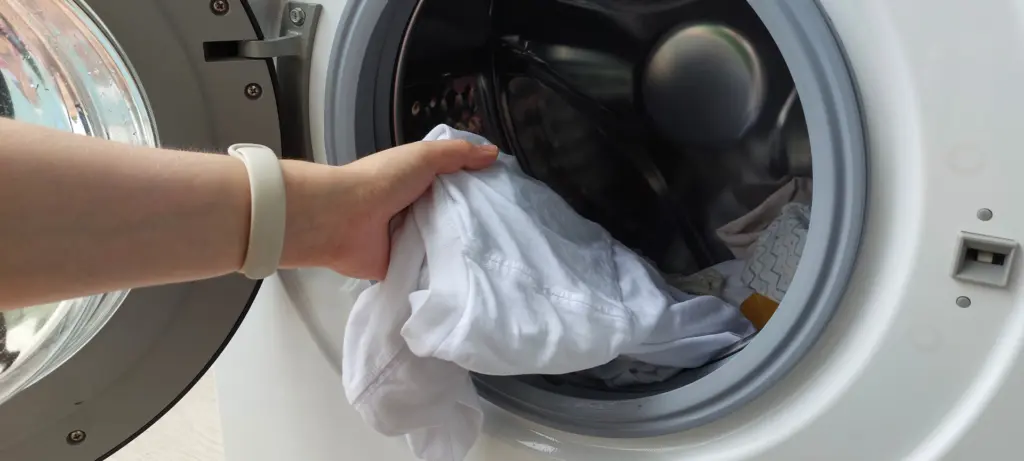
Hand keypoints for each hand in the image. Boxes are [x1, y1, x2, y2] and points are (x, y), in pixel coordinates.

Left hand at [281, 140, 498, 279]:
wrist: (342, 219)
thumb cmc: (381, 181)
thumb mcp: (423, 155)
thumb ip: (458, 154)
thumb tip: (493, 154)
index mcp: (415, 180)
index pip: (455, 184)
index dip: (478, 187)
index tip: (507, 195)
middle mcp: (413, 208)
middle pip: (452, 214)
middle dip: (475, 220)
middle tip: (509, 228)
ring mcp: (407, 238)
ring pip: (444, 242)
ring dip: (461, 246)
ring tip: (498, 253)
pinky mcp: (403, 265)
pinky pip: (430, 268)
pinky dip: (444, 270)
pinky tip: (472, 274)